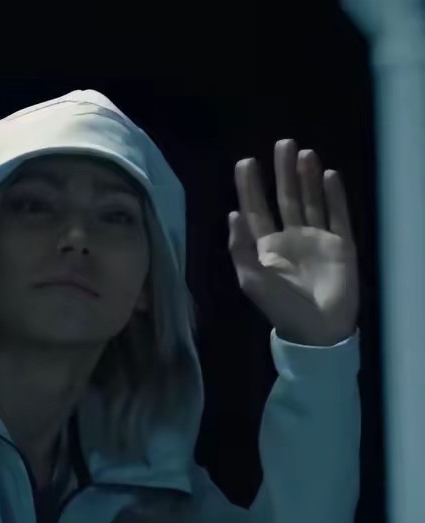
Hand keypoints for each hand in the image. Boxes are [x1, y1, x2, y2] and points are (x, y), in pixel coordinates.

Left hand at [229, 139, 359, 346]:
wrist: (318, 329)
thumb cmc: (280, 306)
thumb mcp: (252, 279)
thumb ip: (240, 248)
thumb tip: (232, 214)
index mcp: (266, 247)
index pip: (256, 210)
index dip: (250, 187)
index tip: (246, 162)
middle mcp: (290, 237)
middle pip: (285, 198)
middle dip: (282, 172)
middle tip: (282, 143)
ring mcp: (317, 239)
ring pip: (311, 201)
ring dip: (307, 177)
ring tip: (304, 153)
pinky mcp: (341, 244)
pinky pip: (337, 214)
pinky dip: (333, 195)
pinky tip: (328, 175)